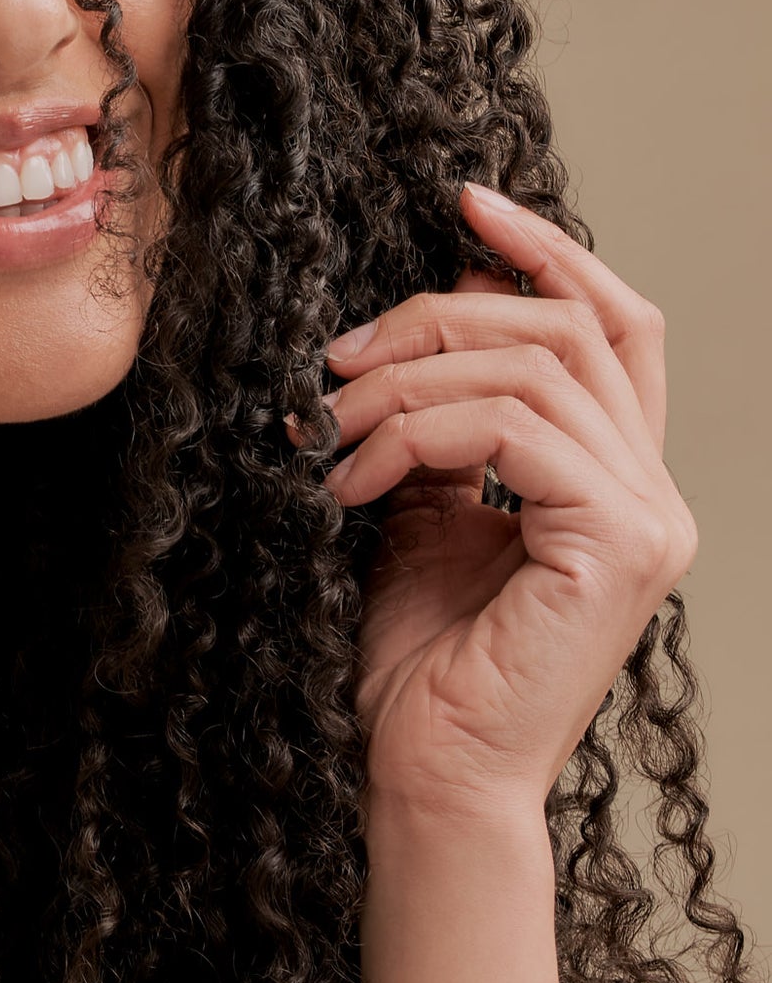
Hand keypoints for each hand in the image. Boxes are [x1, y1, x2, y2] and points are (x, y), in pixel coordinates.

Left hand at [288, 183, 695, 814]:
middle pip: (565, 327)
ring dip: (408, 380)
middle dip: (439, 314)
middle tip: (340, 357)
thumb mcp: (419, 519)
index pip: (611, 323)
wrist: (424, 778)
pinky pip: (512, 429)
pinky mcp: (616, 545)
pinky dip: (417, 435)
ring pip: (533, 365)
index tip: (461, 204)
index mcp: (614, 480)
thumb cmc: (417, 673)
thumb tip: (397, 344)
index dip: (545, 252)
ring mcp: (646, 519)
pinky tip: (354, 482)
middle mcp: (652, 493)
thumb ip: (439, 434)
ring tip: (330, 432)